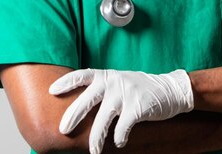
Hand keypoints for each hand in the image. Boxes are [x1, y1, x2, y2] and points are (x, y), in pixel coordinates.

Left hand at [49, 68, 192, 153]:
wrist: (170, 89)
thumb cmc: (140, 88)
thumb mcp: (120, 82)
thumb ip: (103, 89)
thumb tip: (79, 106)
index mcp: (107, 76)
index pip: (82, 75)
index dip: (66, 82)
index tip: (51, 90)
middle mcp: (114, 82)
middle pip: (88, 99)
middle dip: (74, 115)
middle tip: (63, 129)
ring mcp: (126, 93)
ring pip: (104, 118)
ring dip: (96, 137)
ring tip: (93, 151)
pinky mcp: (138, 107)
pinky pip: (123, 127)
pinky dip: (119, 137)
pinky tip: (119, 141)